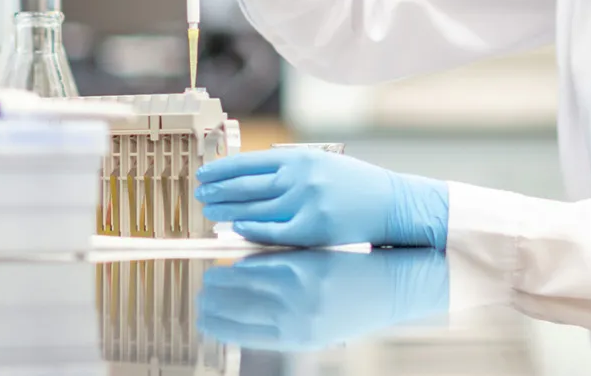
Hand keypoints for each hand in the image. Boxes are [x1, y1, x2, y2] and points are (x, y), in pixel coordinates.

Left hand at [196, 149, 448, 248]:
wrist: (393, 204)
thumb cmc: (358, 187)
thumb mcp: (323, 165)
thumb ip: (289, 170)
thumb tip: (249, 179)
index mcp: (300, 158)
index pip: (249, 163)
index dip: (222, 170)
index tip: (204, 175)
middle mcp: (300, 177)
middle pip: (246, 186)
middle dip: (218, 191)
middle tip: (200, 196)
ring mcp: (305, 202)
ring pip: (254, 209)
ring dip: (227, 211)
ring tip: (211, 213)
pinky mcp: (313, 228)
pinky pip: (273, 231)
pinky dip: (251, 230)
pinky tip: (236, 230)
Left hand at [197, 249, 448, 350]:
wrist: (388, 287)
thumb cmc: (350, 262)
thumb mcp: (313, 251)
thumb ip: (277, 255)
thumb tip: (235, 263)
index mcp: (299, 266)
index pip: (245, 270)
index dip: (222, 274)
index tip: (209, 272)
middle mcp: (298, 295)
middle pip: (240, 295)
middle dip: (215, 294)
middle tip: (202, 290)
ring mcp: (301, 320)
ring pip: (244, 318)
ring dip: (218, 315)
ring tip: (204, 310)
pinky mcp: (305, 338)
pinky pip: (259, 337)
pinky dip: (235, 331)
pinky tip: (222, 326)